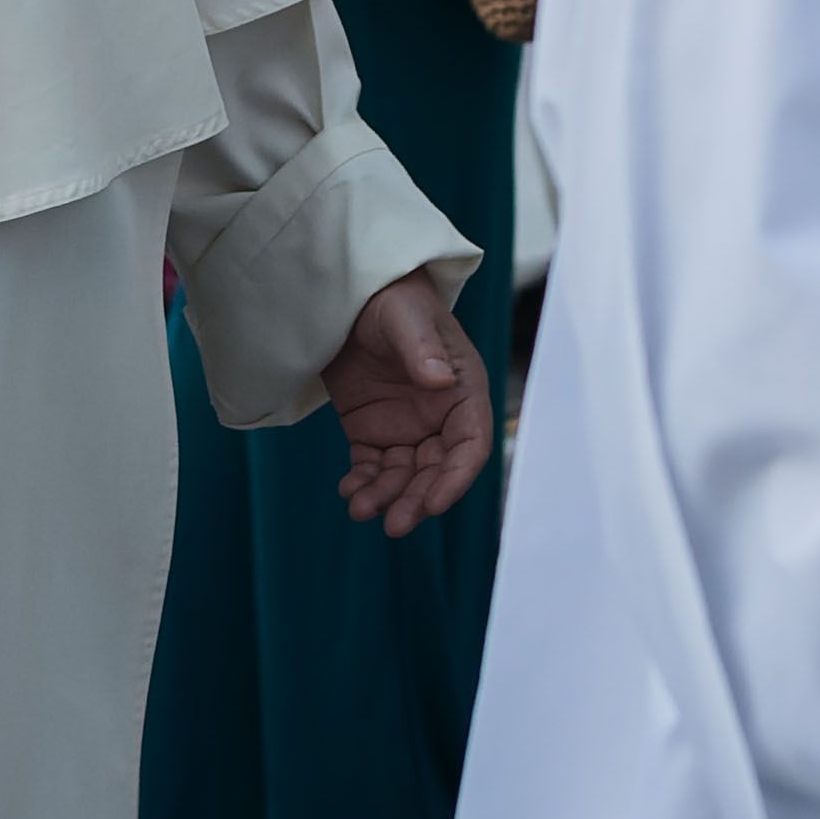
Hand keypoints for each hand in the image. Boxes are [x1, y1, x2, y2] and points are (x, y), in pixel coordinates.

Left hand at [320, 268, 493, 533]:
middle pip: (436, 471)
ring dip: (387, 497)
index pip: (470, 445)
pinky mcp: (372, 432)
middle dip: (417, 500)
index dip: (455, 478)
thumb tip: (438, 379)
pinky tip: (349, 492)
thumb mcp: (406, 316)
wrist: (351, 295)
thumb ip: (422, 347)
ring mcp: (406, 427)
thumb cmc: (392, 298)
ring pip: (404, 476)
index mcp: (463, 391)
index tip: (434, 503)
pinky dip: (363, 484)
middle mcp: (439, 417)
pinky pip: (372, 468)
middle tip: (393, 524)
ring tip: (360, 509)